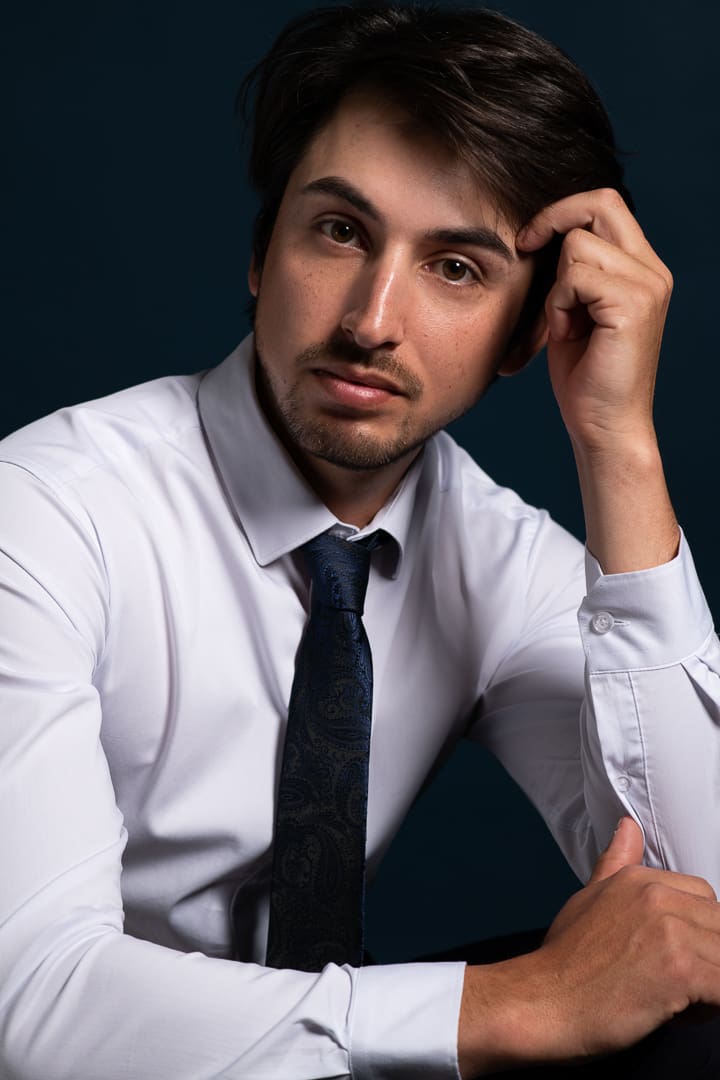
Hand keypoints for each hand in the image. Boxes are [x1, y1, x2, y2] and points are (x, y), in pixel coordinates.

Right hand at [458, 818, 719, 1076]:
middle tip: (673, 983)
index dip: (695, 932)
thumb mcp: (587, 898)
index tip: (671, 956)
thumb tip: (628, 827)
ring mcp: (671, 932)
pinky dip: (711, 1005)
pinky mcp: (682, 971)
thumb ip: (615, 863)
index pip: (704, 898)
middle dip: (708, 957)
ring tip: (674, 1000)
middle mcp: (658, 897)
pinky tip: (680, 1012)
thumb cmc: (563, 961)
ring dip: (710, 982)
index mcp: (640, 880)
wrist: (542, 1002)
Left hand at [516, 190, 677, 571]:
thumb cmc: (585, 377)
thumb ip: (571, 272)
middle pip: (600, 203)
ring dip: (555, 286)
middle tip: (525, 247)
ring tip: (564, 324)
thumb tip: (541, 234)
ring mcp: (648, 286)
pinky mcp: (633, 305)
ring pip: (578, 245)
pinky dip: (559, 305)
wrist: (604, 426)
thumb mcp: (574, 311)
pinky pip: (575, 277)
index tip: (528, 240)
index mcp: (642, 269)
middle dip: (552, 220)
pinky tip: (568, 334)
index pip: (605, 205)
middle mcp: (653, 271)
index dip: (561, 212)